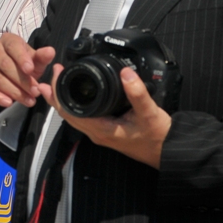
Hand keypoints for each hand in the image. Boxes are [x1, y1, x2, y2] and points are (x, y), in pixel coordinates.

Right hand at [0, 33, 54, 107]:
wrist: (12, 72)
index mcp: (8, 40)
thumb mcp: (35, 60)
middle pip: (5, 65)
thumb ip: (42, 57)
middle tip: (35, 91)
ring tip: (29, 100)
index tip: (31, 70)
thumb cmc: (25, 63)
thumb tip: (50, 52)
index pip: (13, 47)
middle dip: (22, 80)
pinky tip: (9, 103)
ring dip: (14, 91)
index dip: (21, 58)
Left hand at [38, 64, 171, 168]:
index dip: (58, 91)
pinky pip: (84, 116)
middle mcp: (96, 133)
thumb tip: (126, 73)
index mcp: (101, 129)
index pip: (69, 110)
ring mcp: (100, 133)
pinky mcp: (106, 130)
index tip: (57, 72)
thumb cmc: (158, 136)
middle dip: (56, 92)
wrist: (167, 151)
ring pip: (74, 115)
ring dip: (64, 98)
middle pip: (67, 113)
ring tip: (60, 79)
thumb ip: (137, 93)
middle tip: (54, 71)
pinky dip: (75, 103)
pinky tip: (78, 93)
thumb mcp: (149, 112)